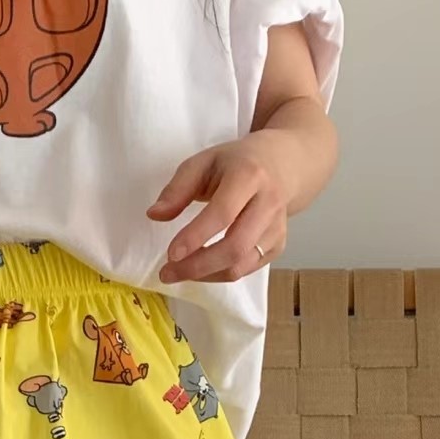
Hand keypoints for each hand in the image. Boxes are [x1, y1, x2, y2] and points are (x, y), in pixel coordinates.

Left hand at [147, 131, 294, 284]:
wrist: (285, 163)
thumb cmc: (237, 163)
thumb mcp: (204, 162)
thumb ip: (177, 188)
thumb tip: (154, 215)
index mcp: (249, 176)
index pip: (223, 213)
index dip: (195, 237)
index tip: (170, 254)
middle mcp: (268, 203)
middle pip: (235, 247)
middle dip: (198, 266)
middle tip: (168, 273)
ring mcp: (277, 227)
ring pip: (241, 265)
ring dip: (206, 275)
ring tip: (179, 273)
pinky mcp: (278, 245)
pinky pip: (247, 269)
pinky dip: (220, 274)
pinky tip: (202, 269)